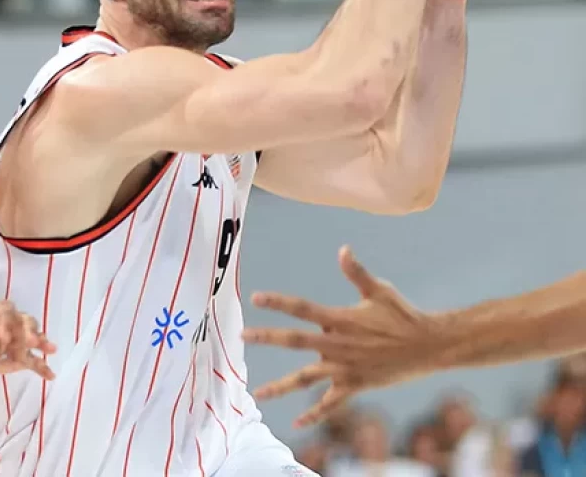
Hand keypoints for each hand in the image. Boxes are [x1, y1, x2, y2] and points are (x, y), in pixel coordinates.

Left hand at [0, 300, 57, 379]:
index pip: (6, 313)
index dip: (6, 325)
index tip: (2, 339)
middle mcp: (12, 322)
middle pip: (26, 322)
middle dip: (29, 332)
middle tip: (31, 341)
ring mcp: (18, 339)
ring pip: (34, 339)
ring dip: (42, 344)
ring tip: (51, 350)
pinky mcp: (20, 357)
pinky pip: (34, 361)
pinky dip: (42, 368)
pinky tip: (50, 375)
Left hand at [242, 246, 442, 427]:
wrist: (431, 346)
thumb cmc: (404, 315)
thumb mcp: (380, 290)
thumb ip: (357, 272)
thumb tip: (343, 249)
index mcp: (341, 320)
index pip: (303, 309)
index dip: (279, 302)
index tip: (256, 298)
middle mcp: (339, 345)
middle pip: (295, 341)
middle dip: (267, 338)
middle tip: (242, 336)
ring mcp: (345, 368)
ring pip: (306, 379)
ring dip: (280, 386)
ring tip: (257, 393)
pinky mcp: (355, 385)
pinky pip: (330, 404)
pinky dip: (313, 414)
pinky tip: (296, 424)